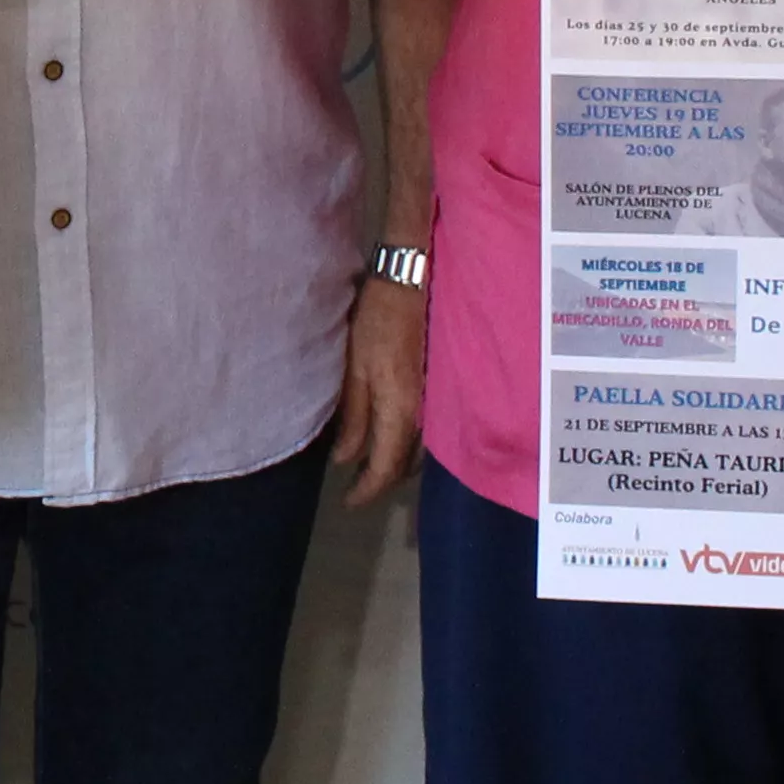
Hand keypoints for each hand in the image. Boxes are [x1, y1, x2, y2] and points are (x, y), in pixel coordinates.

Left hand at [332, 272, 425, 504]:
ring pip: (418, 450)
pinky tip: (390, 435)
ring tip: (369, 463)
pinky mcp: (439, 389)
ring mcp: (436, 403)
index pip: (385, 468)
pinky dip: (406, 442)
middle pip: (406, 465)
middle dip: (380, 481)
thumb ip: (353, 416)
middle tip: (354, 485)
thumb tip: (344, 459)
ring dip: (395, 463)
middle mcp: (424, 415)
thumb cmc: (377, 319)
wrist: (416, 281)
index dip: (366, 491)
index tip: (347, 502)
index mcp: (399, 410)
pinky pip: (424, 431)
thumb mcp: (354, 367)